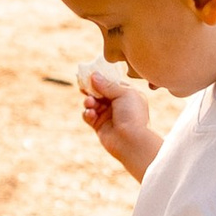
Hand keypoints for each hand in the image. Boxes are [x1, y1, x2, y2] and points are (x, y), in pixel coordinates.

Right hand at [79, 65, 160, 179]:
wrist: (132, 141)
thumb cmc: (133, 115)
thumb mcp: (123, 93)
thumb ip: (107, 85)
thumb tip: (94, 75)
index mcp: (127, 94)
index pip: (111, 82)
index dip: (100, 78)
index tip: (89, 74)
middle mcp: (118, 104)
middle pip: (100, 92)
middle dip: (91, 89)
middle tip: (83, 86)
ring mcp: (108, 115)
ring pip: (92, 103)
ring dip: (89, 101)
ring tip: (89, 103)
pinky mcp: (99, 126)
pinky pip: (89, 116)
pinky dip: (87, 113)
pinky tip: (90, 114)